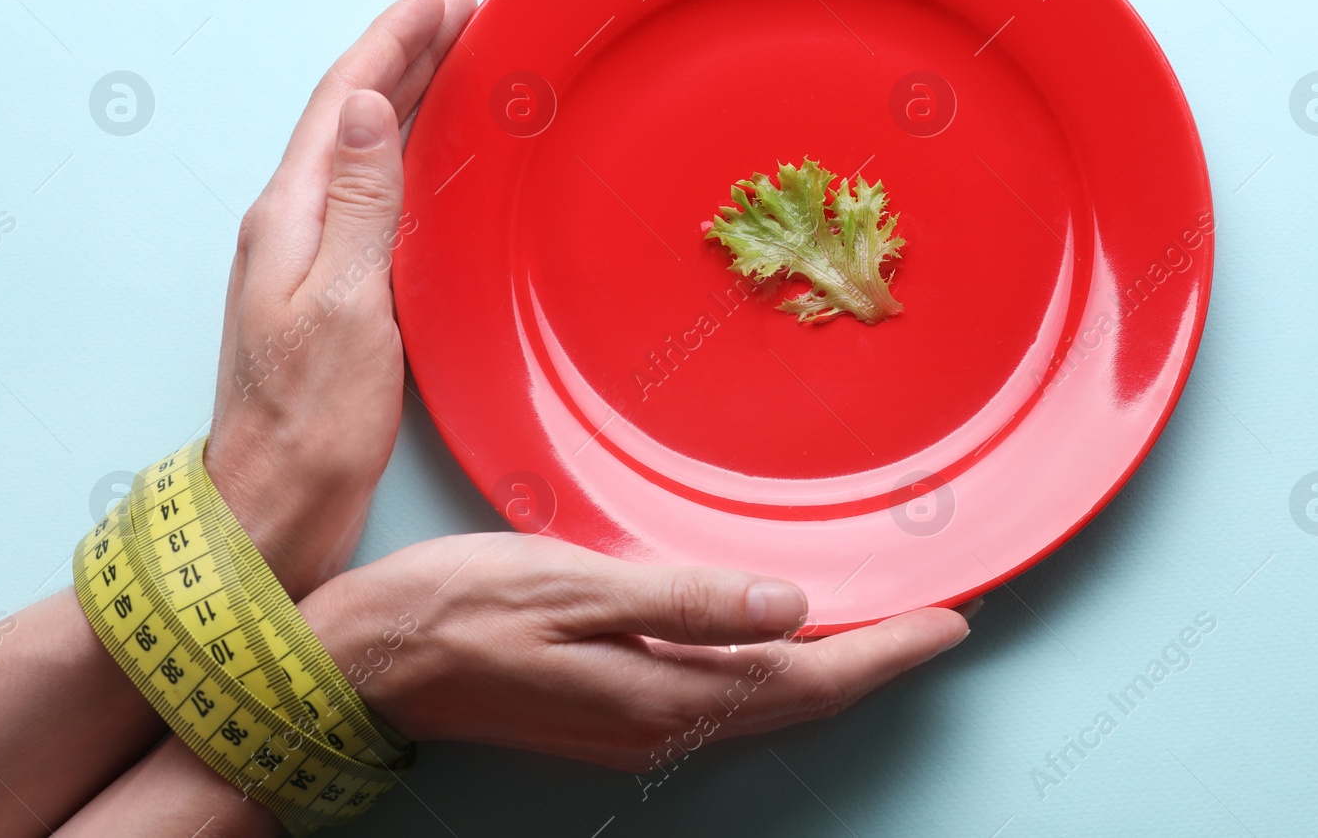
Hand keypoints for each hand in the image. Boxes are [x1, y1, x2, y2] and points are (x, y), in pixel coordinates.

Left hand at [204, 0, 474, 594]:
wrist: (274, 508)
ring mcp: (306, 260)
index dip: (394, 42)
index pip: (345, 102)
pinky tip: (428, 164)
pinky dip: (404, 160)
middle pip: (350, 117)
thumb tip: (372, 109)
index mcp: (290, 217)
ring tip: (447, 63)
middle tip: (456, 13)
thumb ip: (361, 204)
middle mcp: (291, 228)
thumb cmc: (311, 423)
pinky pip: (369, 200)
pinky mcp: (330, 294)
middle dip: (402, 56)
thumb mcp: (346, 304)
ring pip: (359, 154)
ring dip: (402, 100)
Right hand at [301, 533, 970, 770]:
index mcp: (660, 696)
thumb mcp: (572, 585)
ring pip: (761, 706)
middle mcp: (658, 728)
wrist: (365, 661)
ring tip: (878, 629)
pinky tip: (775, 639)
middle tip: (935, 624)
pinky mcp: (607, 718)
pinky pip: (720, 702)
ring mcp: (631, 731)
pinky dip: (771, 672)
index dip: (886, 652)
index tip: (951, 622)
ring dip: (828, 671)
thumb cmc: (457, 609)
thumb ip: (683, 600)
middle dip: (875, 665)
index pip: (807, 679)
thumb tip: (789, 606)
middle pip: (797, 703)